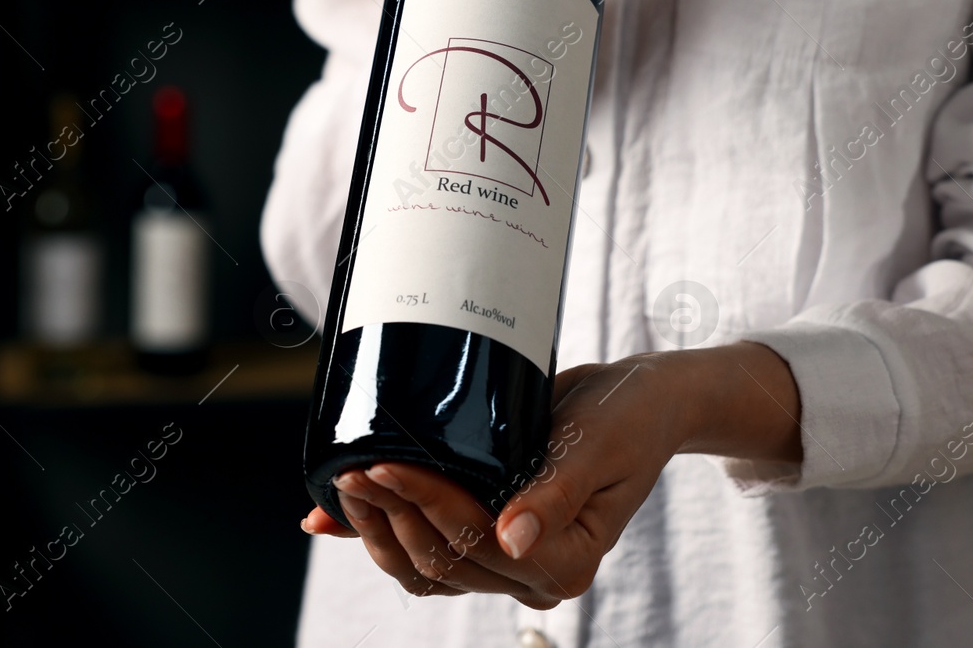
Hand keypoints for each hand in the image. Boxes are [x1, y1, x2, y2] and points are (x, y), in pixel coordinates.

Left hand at [300, 344, 802, 607]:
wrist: (638, 400)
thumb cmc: (627, 417)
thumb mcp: (595, 446)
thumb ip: (553, 494)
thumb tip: (513, 538)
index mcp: (567, 561)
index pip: (479, 541)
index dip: (427, 504)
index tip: (385, 464)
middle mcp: (536, 572)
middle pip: (445, 558)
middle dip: (392, 513)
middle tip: (352, 466)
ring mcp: (510, 559)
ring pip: (426, 565)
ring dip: (378, 529)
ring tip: (342, 485)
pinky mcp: (489, 537)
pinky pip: (428, 548)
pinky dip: (382, 532)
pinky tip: (335, 519)